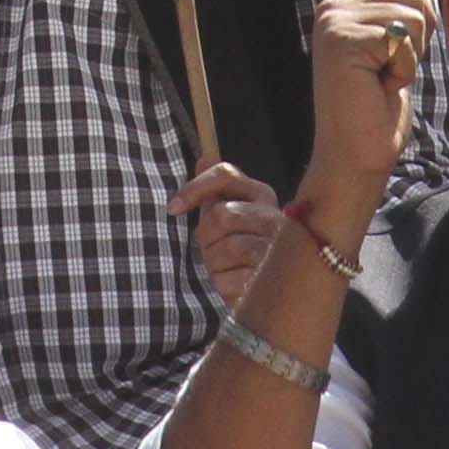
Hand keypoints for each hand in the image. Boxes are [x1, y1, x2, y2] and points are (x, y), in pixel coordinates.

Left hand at [171, 158, 280, 305]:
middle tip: (208, 248)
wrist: (273, 292)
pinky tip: (230, 283)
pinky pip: (228, 278)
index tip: (173, 208)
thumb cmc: (243, 246)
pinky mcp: (269, 282)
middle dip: (206, 235)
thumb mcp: (231, 214)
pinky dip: (220, 283)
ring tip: (221, 266)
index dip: (195, 188)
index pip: (225, 175)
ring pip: (227, 247)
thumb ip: (217, 190)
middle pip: (221, 214)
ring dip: (213, 261)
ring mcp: (275, 249)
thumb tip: (203, 157)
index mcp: (262, 195)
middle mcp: (274, 217)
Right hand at [298, 0, 435, 216]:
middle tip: (386, 73)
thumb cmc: (375, 110)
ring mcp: (334, 22)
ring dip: (409, 58)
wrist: (355, 156)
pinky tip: (378, 86)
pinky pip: (401, 40)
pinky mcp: (342, 40)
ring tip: (380, 80)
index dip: (417, 25)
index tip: (391, 60)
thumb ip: (393, 16)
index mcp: (341, 7)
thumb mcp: (388, 51)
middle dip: (416, 41)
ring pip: (410, 15)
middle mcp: (332, 8)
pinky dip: (402, 69)